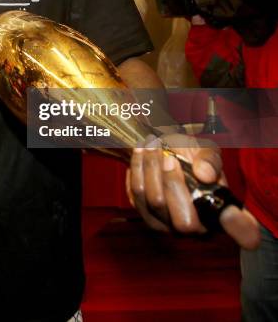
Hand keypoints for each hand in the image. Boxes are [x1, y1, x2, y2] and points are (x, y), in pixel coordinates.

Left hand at [126, 137, 259, 249]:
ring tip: (151, 145)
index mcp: (222, 211)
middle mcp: (198, 227)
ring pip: (155, 204)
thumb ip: (209, 159)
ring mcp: (170, 226)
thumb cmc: (191, 155)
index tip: (231, 213)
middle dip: (172, 182)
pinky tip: (141, 153)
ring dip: (150, 169)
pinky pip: (136, 196)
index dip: (241, 228)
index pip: (241, 230)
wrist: (164, 150)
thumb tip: (205, 174)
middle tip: (168, 155)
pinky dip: (137, 169)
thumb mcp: (206, 150)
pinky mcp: (146, 216)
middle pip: (184, 222)